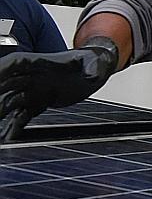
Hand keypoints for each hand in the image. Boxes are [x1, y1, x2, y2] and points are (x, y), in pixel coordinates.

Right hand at [0, 38, 118, 139]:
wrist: (94, 71)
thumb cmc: (92, 62)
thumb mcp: (95, 62)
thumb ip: (92, 68)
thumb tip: (94, 75)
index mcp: (40, 62)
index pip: (14, 64)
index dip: (1, 71)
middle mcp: (31, 77)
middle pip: (5, 86)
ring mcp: (33, 92)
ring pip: (10, 103)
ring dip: (2, 114)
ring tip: (1, 132)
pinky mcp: (38, 104)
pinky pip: (21, 116)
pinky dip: (14, 126)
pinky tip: (8, 136)